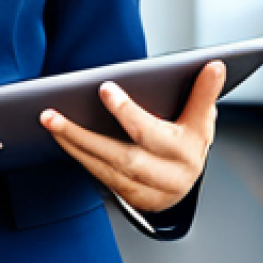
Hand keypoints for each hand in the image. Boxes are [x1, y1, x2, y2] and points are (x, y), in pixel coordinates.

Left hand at [39, 60, 225, 212]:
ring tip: (48, 120)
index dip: (127, 111)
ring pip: (105, 169)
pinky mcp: (132, 198)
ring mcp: (149, 192)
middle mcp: (168, 177)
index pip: (151, 131)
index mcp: (185, 152)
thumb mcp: (201, 118)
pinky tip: (59, 136)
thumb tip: (214, 64)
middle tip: (52, 112)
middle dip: (83, 135)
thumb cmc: (189, 139)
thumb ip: (204, 92)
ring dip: (73, 144)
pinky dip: (78, 156)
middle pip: (121, 157)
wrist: (188, 181)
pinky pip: (100, 177)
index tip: (104, 88)